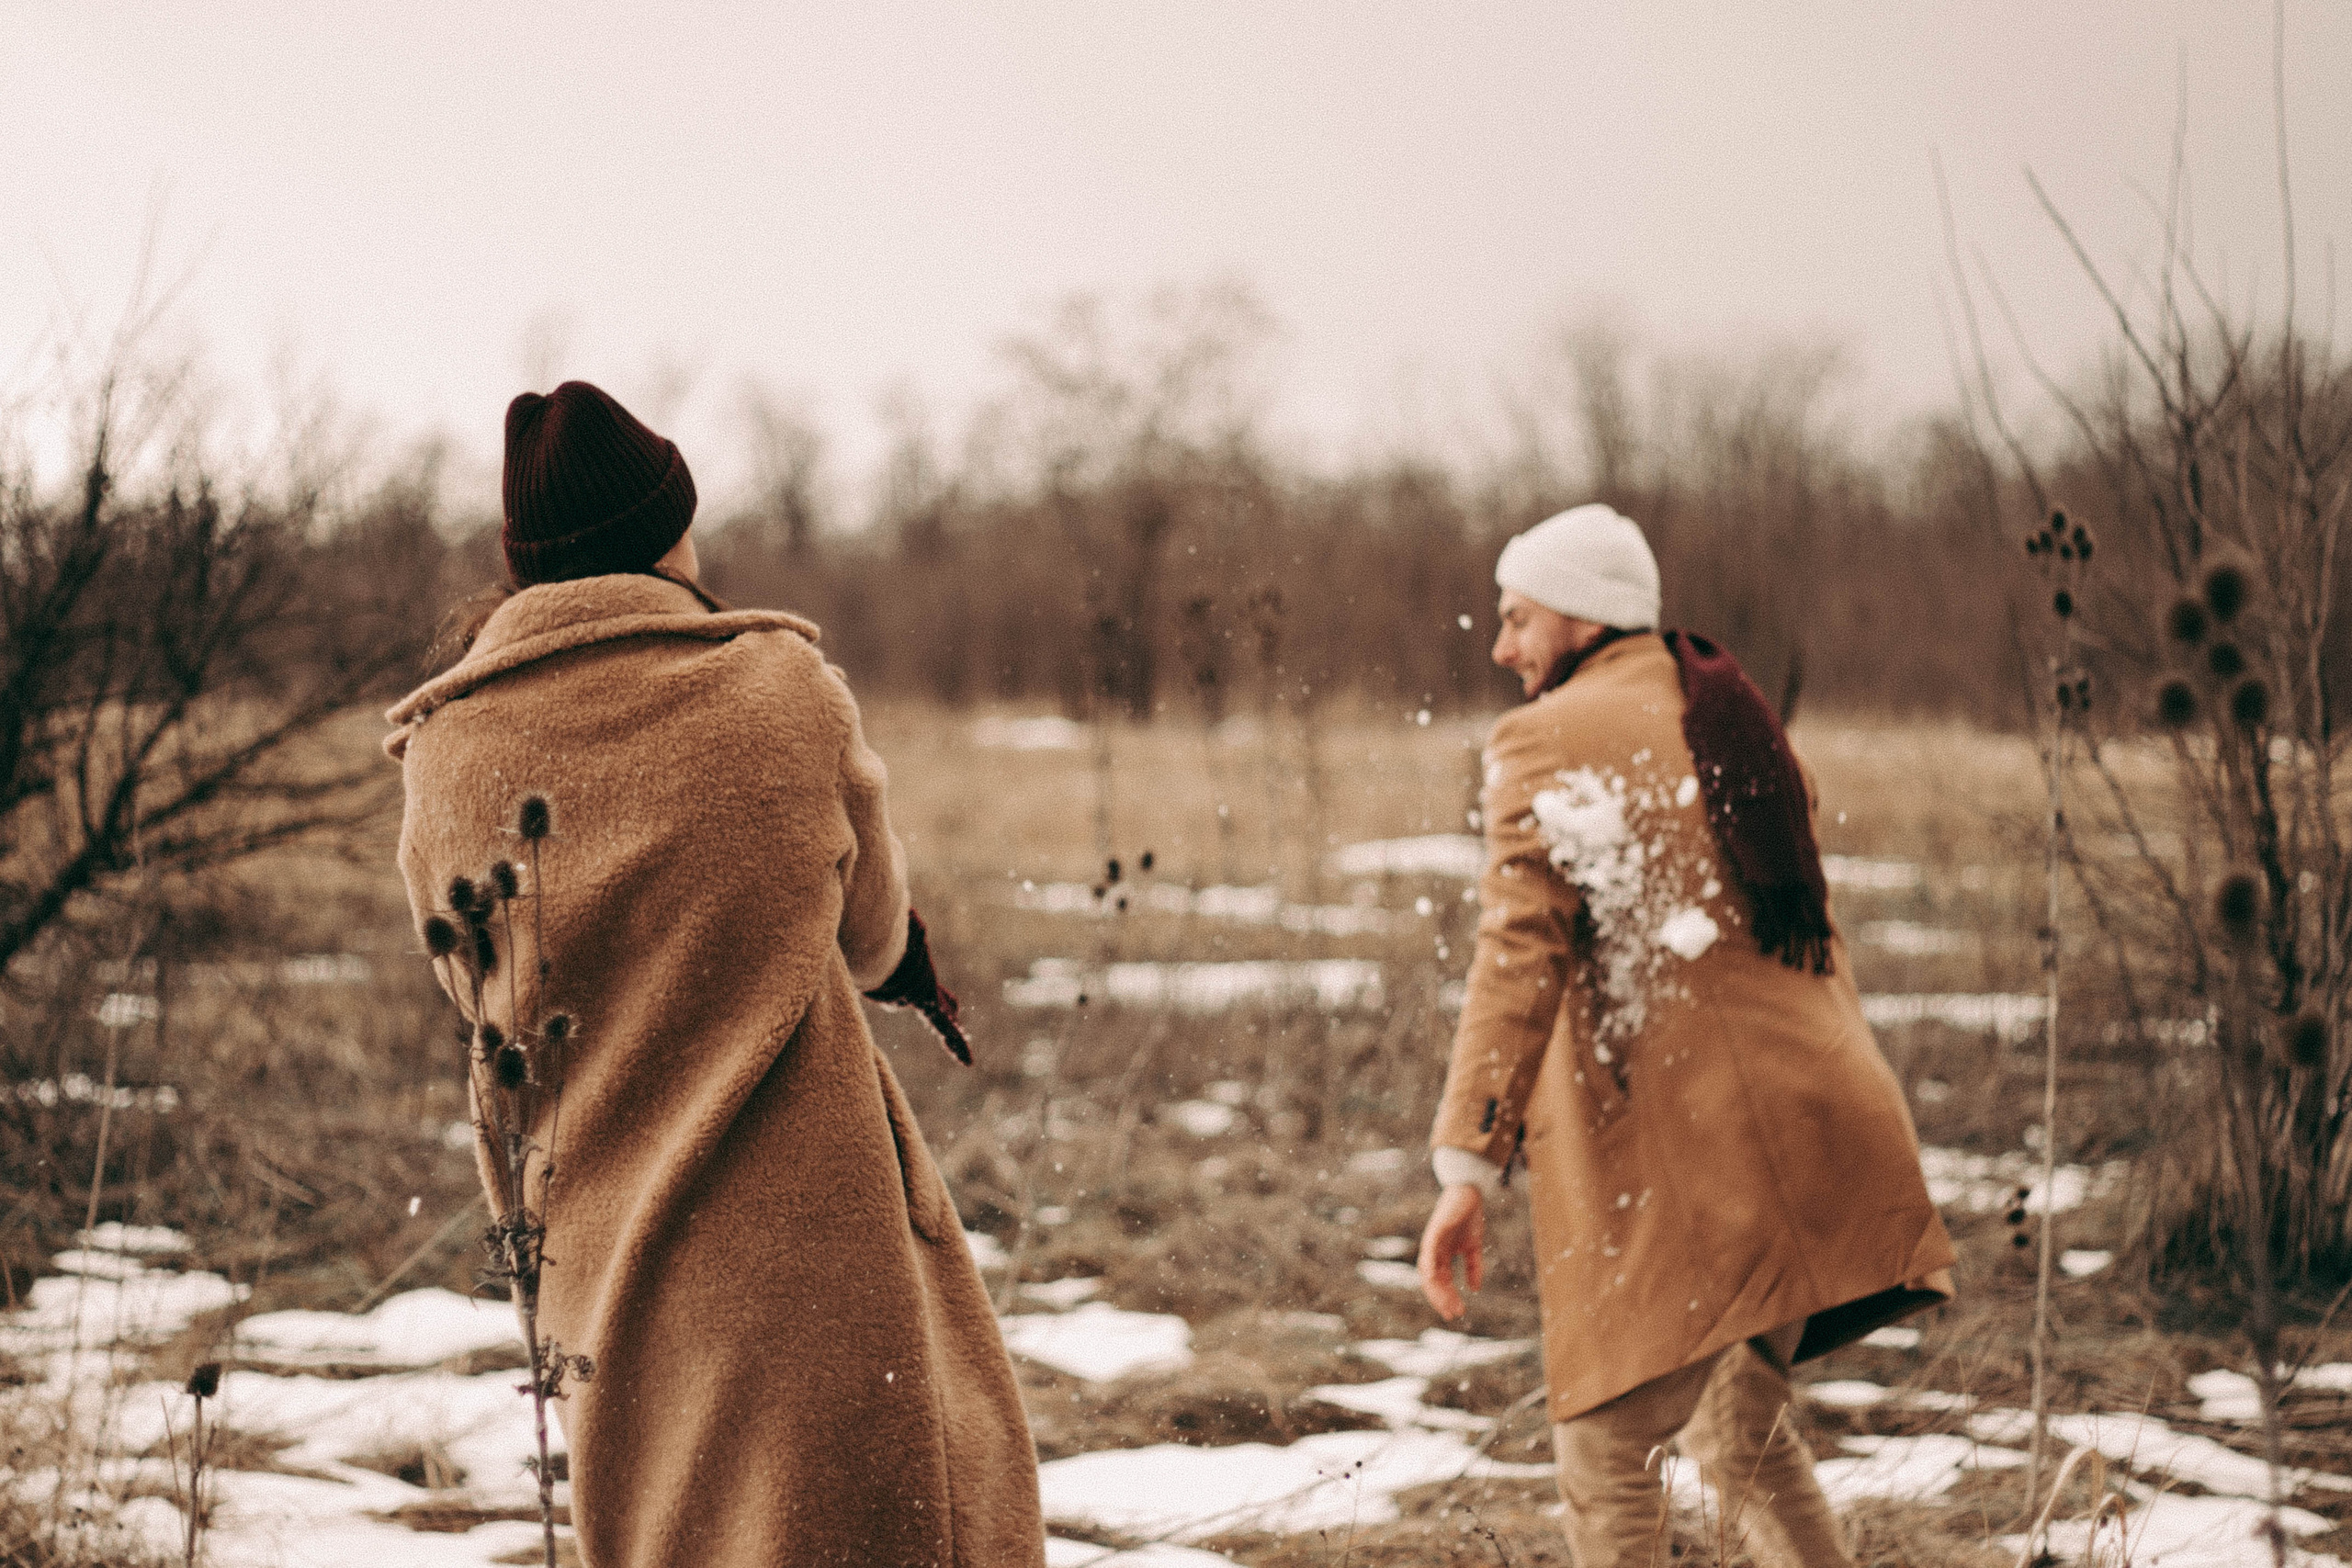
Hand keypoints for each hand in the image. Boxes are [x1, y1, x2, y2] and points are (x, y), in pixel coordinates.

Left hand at [1418, 1183, 1485, 1321]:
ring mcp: (1432, 1242)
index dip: (1447, 1298)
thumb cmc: (1468, 1218)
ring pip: (1428, 1272)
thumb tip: (1475, 1289)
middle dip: (1441, 1299)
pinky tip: (1434, 1279)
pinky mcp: (1435, 1232)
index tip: (1456, 1313)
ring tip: (1447, 1304)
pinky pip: (1428, 1252)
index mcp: (1442, 1256)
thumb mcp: (1473, 1247)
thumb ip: (1473, 1267)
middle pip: (1432, 1282)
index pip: (1441, 1282)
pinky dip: (1430, 1266)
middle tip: (1451, 1314)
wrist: (1469, 1194)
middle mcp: (1434, 1252)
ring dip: (1436, 1289)